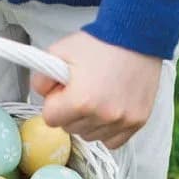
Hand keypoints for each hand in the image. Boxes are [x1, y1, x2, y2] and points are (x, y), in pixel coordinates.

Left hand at [31, 32, 161, 148]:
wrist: (137, 37)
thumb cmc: (99, 43)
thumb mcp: (60, 51)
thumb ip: (41, 78)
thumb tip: (44, 96)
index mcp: (80, 101)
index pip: (50, 119)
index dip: (54, 102)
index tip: (64, 90)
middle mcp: (102, 116)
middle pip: (70, 129)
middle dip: (70, 112)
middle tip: (82, 90)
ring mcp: (122, 122)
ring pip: (90, 136)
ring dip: (88, 122)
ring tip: (97, 97)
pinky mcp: (137, 123)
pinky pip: (112, 141)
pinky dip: (107, 130)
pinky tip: (109, 111)